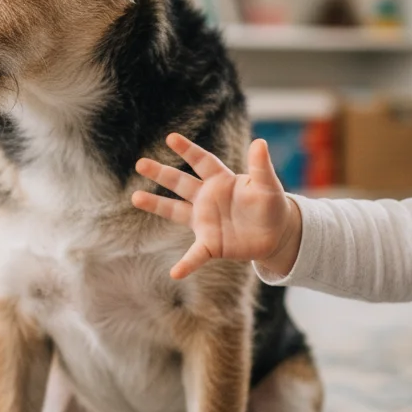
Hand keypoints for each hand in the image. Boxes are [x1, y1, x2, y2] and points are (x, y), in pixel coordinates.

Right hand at [132, 133, 300, 279]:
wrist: (276, 234)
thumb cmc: (271, 205)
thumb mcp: (268, 185)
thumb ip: (261, 167)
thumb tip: (260, 142)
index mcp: (222, 181)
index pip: (202, 162)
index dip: (188, 150)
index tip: (171, 138)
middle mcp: (208, 198)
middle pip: (181, 182)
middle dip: (162, 173)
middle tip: (140, 163)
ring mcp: (205, 221)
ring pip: (176, 211)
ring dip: (157, 205)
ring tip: (135, 197)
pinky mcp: (211, 244)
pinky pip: (195, 255)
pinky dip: (186, 264)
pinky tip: (175, 273)